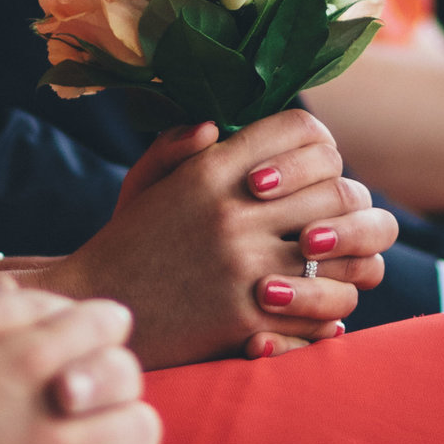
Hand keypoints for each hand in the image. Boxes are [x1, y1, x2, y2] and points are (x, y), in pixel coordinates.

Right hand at [47, 113, 394, 369]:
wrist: (94, 310)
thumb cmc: (128, 243)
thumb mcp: (146, 183)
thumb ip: (180, 145)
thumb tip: (217, 125)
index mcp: (211, 170)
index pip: (303, 131)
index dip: (322, 149)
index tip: (315, 172)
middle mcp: (232, 212)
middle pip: (340, 190)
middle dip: (348, 209)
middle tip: (334, 224)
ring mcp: (243, 266)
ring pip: (346, 255)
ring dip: (350, 263)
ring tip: (331, 270)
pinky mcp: (246, 318)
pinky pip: (326, 312)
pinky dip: (329, 313)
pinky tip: (315, 310)